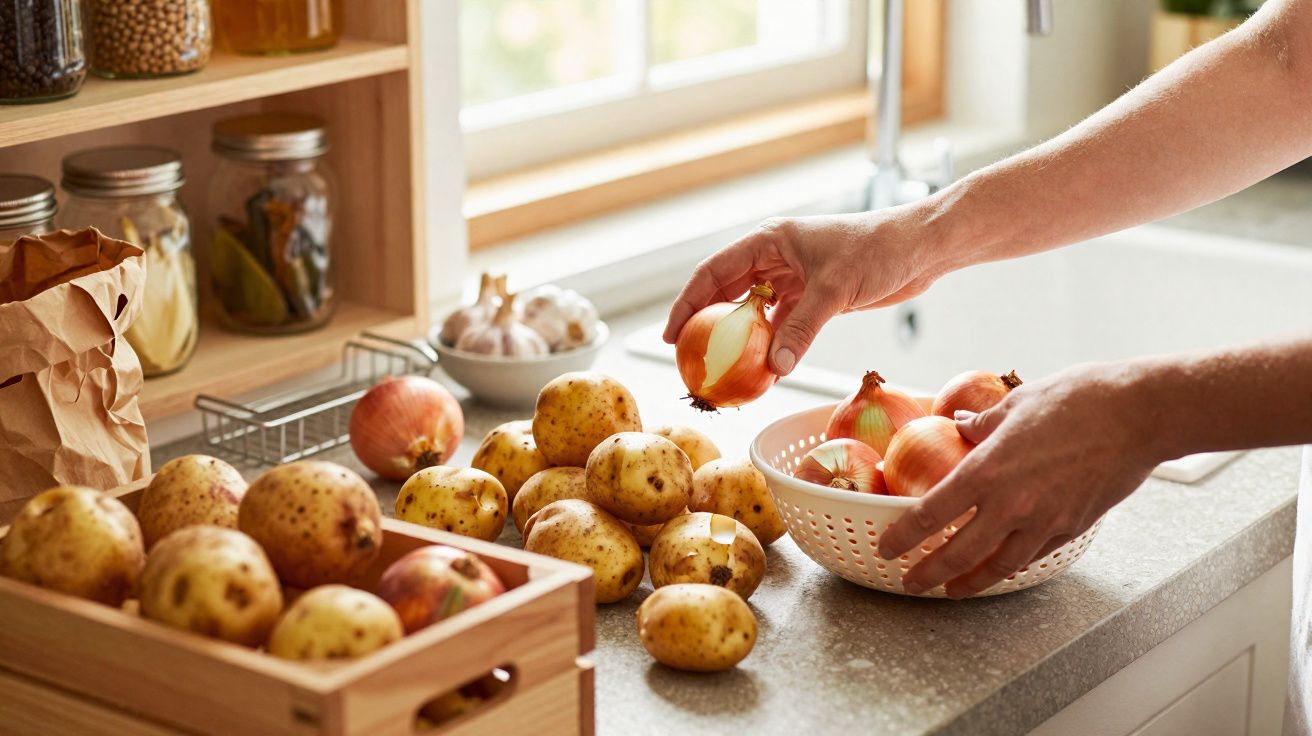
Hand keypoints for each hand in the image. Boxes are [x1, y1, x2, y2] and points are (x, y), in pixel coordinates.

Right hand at [662, 210, 945, 374]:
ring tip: (722, 370)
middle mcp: (774, 258)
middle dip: (707, 325)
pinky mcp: (812, 297)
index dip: (687, 303)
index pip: (713, 272)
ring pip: (754, 313)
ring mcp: (793, 279)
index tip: (672, 335)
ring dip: (741, 340)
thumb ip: (802, 329)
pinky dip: (771, 347)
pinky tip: (764, 371)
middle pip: (727, 293)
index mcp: (768, 241)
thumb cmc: (878, 251)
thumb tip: (774, 369)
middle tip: (689, 358)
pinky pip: (781, 326)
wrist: (919, 249)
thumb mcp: (834, 290)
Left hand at [878, 363, 1158, 598]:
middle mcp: (1012, 503)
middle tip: (911, 583)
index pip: (932, 512)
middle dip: (929, 573)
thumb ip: (983, 422)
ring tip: (953, 589)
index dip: (904, 535)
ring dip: (970, 581)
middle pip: (959, 553)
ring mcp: (1045, 520)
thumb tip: (961, 426)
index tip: (887, 547)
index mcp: (988, 470)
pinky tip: (1000, 566)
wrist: (1139, 414)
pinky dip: (1011, 564)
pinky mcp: (1073, 526)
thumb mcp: (1018, 403)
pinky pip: (1033, 554)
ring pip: (999, 565)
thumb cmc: (1078, 399)